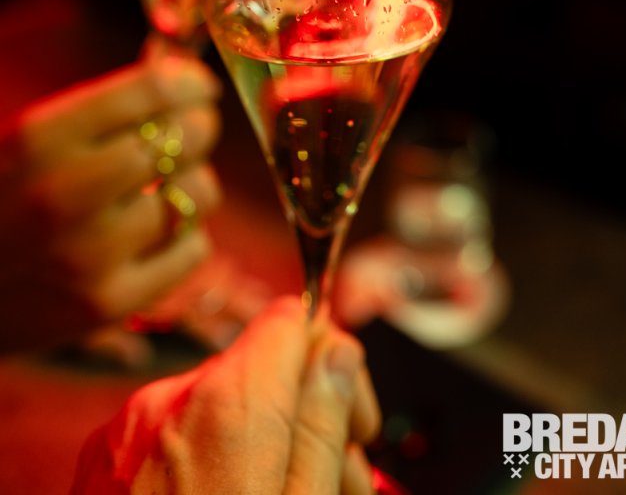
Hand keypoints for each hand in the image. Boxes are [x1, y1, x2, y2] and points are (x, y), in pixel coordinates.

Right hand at [0, 55, 222, 352]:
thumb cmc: (1, 200)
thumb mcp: (29, 142)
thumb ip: (101, 114)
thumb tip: (185, 88)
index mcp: (41, 139)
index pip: (150, 91)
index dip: (189, 83)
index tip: (201, 86)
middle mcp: (65, 194)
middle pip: (182, 140)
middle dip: (200, 127)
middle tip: (196, 129)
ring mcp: (89, 255)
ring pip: (197, 194)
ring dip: (194, 183)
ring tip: (169, 186)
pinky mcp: (108, 304)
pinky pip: (192, 251)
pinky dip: (186, 236)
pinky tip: (156, 234)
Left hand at [72, 296, 381, 494]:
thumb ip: (323, 424)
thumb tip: (336, 352)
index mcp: (229, 404)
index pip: (291, 320)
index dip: (331, 359)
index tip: (348, 418)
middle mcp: (172, 399)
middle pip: (260, 366)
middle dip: (301, 413)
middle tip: (327, 482)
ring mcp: (130, 428)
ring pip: (219, 401)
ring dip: (256, 439)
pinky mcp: (105, 457)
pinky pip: (174, 429)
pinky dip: (205, 456)